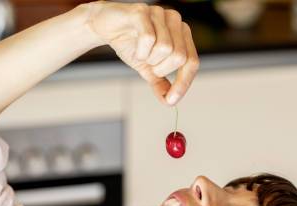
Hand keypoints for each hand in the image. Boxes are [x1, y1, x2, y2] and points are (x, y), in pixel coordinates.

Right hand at [85, 2, 199, 104]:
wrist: (105, 27)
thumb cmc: (130, 43)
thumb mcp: (147, 69)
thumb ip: (160, 84)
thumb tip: (169, 102)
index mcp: (182, 33)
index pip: (192, 61)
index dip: (183, 83)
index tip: (171, 101)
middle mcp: (175, 21)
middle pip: (180, 57)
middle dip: (161, 69)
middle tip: (149, 65)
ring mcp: (159, 14)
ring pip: (165, 48)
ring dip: (149, 59)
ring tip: (141, 53)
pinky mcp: (142, 12)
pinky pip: (148, 39)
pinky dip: (140, 51)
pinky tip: (134, 48)